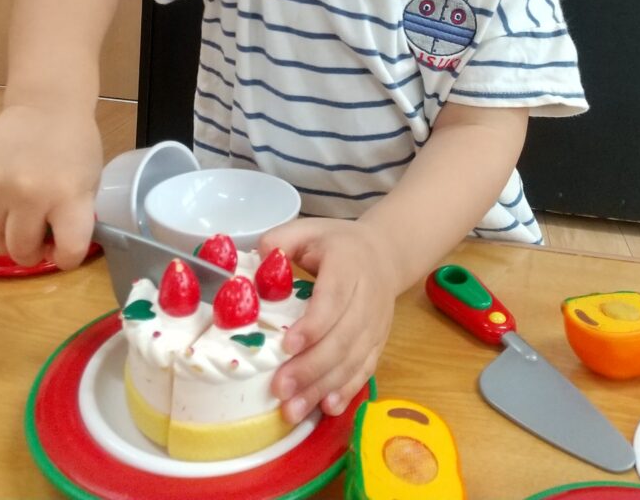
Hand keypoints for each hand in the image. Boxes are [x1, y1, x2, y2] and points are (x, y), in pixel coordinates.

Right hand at [0, 104, 102, 268]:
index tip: (62, 251)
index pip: (69, 251)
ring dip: (5, 238)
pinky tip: (0, 200)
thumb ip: (75, 217)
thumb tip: (55, 248)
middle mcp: (30, 193)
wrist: (46, 105)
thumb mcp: (90, 181)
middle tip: (36, 242)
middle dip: (30, 254)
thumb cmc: (74, 145)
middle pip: (21, 250)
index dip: (67, 258)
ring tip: (17, 222)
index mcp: (69, 195)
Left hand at [259, 217, 398, 424]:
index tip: (287, 346)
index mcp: (349, 264)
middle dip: (311, 367)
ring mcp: (377, 323)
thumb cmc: (337, 244)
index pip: (334, 298)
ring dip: (323, 386)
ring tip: (293, 409)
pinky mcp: (379, 341)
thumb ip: (279, 242)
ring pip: (353, 359)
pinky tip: (327, 407)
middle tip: (280, 388)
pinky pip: (365, 369)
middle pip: (344, 337)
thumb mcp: (308, 229)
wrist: (384, 253)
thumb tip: (255, 266)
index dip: (314, 325)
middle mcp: (368, 296)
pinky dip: (347, 390)